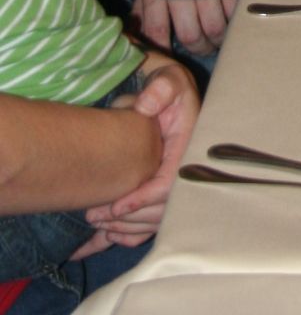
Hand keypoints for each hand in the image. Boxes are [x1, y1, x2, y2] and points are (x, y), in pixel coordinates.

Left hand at [84, 56, 200, 244]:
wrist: (169, 94)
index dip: (144, 198)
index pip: (171, 184)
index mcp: (191, 148)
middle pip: (164, 210)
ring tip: (98, 225)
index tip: (117, 206)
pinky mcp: (169, 193)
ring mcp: (179, 184)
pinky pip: (155, 224)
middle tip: (96, 218)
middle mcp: (188, 170)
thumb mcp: (169, 79)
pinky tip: (112, 235)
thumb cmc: (168, 87)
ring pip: (158, 221)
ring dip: (128, 228)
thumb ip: (161, 87)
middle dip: (131, 218)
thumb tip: (145, 108)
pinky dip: (134, 234)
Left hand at [130, 0, 236, 56]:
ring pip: (215, 27)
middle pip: (191, 35)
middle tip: (206, 48)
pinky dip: (236, 17)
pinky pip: (235, 7)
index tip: (173, 54)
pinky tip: (235, 17)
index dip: (165, 48)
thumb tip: (136, 35)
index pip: (157, 31)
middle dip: (200, 48)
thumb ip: (143, 8)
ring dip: (218, 39)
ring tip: (220, 38)